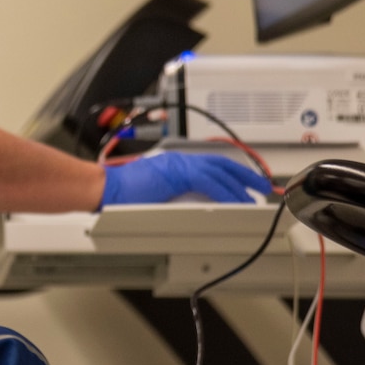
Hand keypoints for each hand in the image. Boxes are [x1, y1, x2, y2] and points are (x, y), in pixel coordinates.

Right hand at [100, 153, 271, 207]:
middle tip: (262, 186)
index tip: (246, 181)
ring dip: (239, 186)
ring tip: (254, 198)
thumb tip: (195, 205)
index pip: (209, 163)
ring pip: (219, 172)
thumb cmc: (119, 193)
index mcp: (173, 163)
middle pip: (220, 164)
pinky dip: (225, 193)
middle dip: (244, 175)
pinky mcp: (176, 173)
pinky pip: (209, 182)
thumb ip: (175, 193)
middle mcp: (178, 159)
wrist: (102, 188)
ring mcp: (177, 164)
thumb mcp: (154, 191)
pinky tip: (235, 202)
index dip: (231, 172)